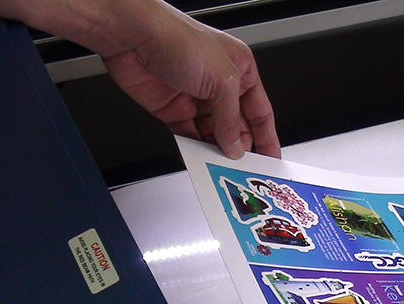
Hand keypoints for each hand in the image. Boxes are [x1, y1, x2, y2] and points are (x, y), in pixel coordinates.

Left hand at [100, 3, 278, 158]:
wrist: (133, 36)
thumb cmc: (177, 39)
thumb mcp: (222, 80)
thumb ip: (231, 119)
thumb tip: (235, 145)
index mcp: (240, 70)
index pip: (260, 111)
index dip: (266, 137)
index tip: (270, 159)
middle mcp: (219, 85)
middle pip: (237, 126)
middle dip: (240, 146)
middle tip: (243, 166)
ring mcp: (196, 98)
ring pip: (214, 134)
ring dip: (217, 150)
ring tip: (221, 165)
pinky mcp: (173, 110)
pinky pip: (189, 136)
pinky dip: (195, 149)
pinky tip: (200, 157)